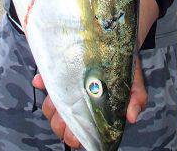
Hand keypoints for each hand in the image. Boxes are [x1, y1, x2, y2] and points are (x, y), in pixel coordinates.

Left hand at [32, 56, 146, 146]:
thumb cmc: (124, 68)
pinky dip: (41, 82)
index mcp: (92, 112)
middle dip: (60, 125)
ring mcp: (66, 89)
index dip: (74, 135)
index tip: (75, 134)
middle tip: (65, 119)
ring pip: (50, 106)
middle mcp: (77, 103)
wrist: (117, 41)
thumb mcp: (134, 83)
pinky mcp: (58, 73)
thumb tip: (132, 117)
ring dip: (50, 107)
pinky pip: (44, 80)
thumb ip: (136, 99)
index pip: (78, 132)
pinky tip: (40, 80)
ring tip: (56, 100)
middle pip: (60, 123)